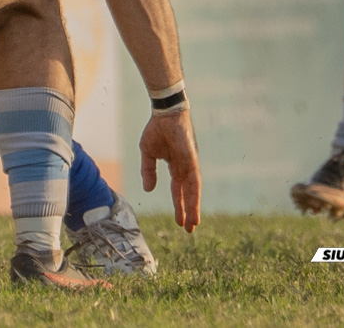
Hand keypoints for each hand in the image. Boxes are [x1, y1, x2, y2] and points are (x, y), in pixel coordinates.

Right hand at [140, 110, 200, 231]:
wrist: (164, 114)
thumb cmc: (157, 130)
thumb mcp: (148, 154)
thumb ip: (149, 171)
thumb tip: (148, 189)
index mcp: (175, 167)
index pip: (178, 191)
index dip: (179, 206)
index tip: (179, 222)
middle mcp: (185, 169)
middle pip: (188, 195)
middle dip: (188, 212)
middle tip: (189, 230)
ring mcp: (190, 165)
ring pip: (193, 191)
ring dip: (193, 208)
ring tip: (193, 224)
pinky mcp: (191, 159)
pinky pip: (194, 180)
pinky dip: (195, 194)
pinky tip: (194, 205)